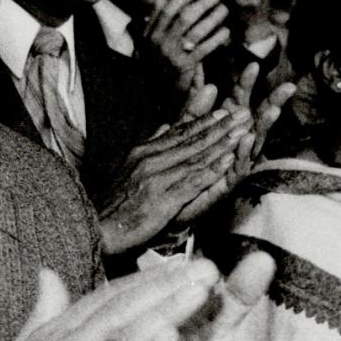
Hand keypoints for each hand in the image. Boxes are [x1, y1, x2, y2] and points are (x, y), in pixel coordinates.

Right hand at [0, 260, 221, 340]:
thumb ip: (41, 315)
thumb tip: (48, 273)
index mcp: (52, 335)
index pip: (106, 298)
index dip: (146, 279)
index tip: (184, 262)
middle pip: (120, 307)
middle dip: (166, 285)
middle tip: (209, 266)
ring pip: (121, 335)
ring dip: (164, 310)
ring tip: (201, 290)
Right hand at [99, 109, 251, 253]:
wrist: (97, 229)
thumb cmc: (116, 203)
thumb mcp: (130, 168)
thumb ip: (151, 145)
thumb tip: (166, 124)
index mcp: (143, 151)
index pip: (179, 132)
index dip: (205, 121)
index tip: (226, 111)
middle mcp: (150, 160)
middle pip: (192, 140)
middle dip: (221, 127)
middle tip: (243, 114)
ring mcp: (155, 178)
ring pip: (195, 157)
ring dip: (222, 144)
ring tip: (243, 132)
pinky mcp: (161, 199)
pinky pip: (192, 182)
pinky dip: (212, 170)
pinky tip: (229, 161)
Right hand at [147, 0, 230, 86]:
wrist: (155, 94)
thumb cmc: (154, 63)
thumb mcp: (149, 40)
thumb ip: (155, 18)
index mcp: (150, 35)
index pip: (167, 11)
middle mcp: (160, 44)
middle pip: (184, 18)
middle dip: (202, 4)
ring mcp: (172, 55)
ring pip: (197, 31)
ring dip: (213, 18)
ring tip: (223, 10)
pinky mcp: (185, 67)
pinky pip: (205, 48)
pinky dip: (217, 38)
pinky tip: (226, 32)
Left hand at [168, 69, 297, 227]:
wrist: (169, 200)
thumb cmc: (182, 166)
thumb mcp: (186, 132)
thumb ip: (194, 108)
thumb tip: (208, 83)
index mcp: (226, 128)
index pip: (239, 100)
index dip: (246, 83)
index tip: (252, 64)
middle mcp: (236, 144)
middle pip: (257, 119)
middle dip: (273, 103)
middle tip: (288, 87)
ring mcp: (235, 163)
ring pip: (255, 142)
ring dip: (264, 126)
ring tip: (273, 110)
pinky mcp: (229, 182)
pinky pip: (240, 165)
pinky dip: (244, 151)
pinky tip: (248, 137)